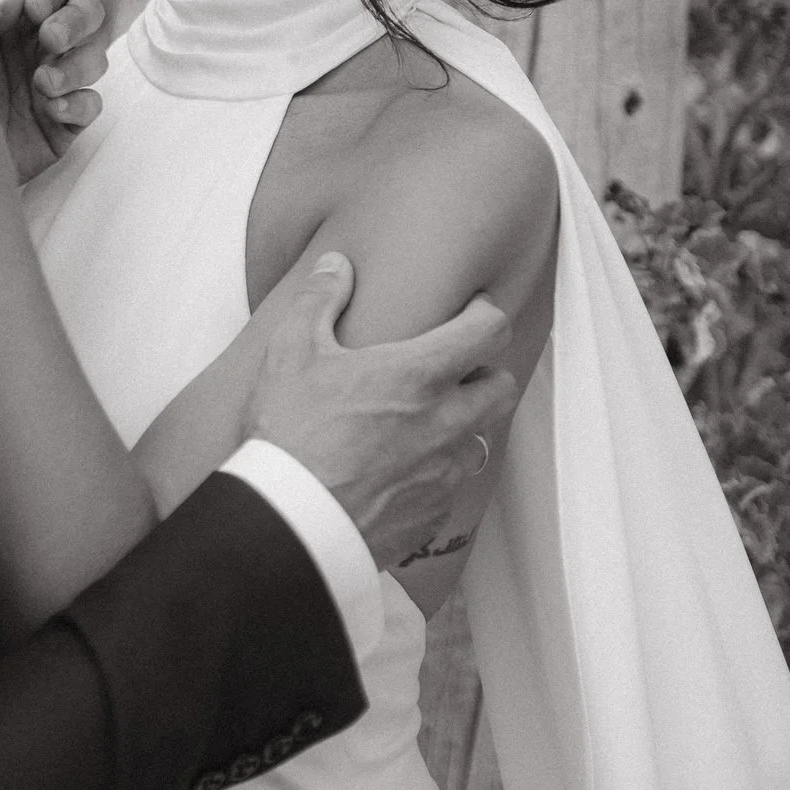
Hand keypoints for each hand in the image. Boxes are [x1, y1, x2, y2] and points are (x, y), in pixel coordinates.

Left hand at [0, 0, 107, 181]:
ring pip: (95, 58)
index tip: (35, 8)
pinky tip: (51, 109)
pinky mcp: (63, 122)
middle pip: (87, 12)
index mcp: (11, 19)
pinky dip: (79, 102)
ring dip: (76, 65)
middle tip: (51, 39)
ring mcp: (55, 83)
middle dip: (77, 20)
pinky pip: (91, 104)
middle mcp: (39, 46)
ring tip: (42, 83)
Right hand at [243, 255, 516, 572]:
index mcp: (420, 375)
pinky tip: (397, 470)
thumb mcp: (292, 352)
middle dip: (484, 371)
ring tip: (421, 423)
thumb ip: (319, 300)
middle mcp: (445, 423)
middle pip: (501, 388)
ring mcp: (443, 473)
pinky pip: (450, 487)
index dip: (485, 314)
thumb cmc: (290, 435)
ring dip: (460, 426)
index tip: (470, 311)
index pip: (489, 331)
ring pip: (478, 440)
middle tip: (450, 368)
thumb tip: (336, 266)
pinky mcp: (432, 516)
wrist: (289, 523)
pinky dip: (434, 473)